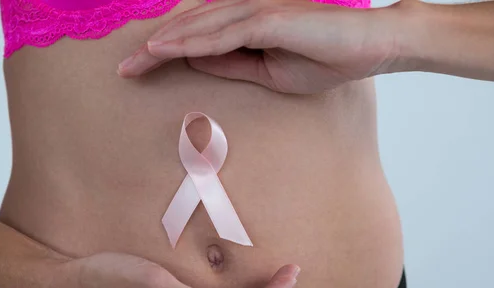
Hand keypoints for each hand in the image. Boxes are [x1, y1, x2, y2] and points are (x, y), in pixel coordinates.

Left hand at [118, 0, 401, 93]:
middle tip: (123, 70)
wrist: (370, 46)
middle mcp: (245, 11)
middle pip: (188, 29)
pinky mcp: (268, 19)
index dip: (165, 52)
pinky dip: (189, 42)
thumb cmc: (324, 58)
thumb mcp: (267, 71)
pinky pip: (221, 34)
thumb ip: (232, 64)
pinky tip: (163, 51)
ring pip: (198, 28)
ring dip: (162, 45)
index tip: (139, 70)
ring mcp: (256, 11)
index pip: (196, 37)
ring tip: (132, 63)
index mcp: (246, 24)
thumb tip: (196, 62)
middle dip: (152, 51)